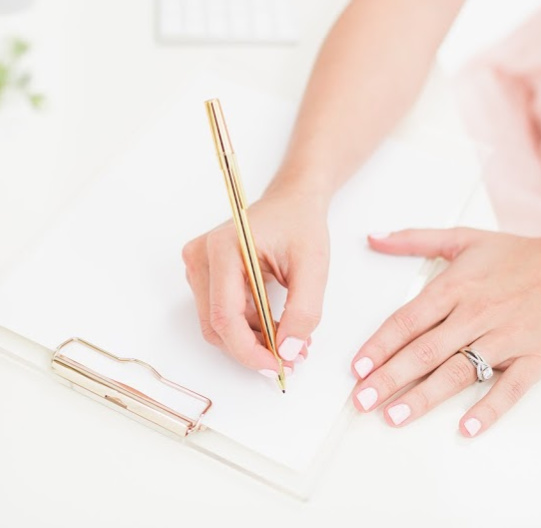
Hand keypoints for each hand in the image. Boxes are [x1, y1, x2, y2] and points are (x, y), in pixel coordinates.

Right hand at [182, 184, 329, 376]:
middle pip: (218, 325)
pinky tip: (278, 328)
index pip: (225, 316)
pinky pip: (223, 313)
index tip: (277, 365)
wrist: (292, 201)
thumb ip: (304, 311)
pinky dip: (250, 328)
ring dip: (253, 341)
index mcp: (224, 248)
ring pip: (220, 324)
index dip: (249, 350)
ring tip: (292, 342)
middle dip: (253, 349)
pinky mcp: (207, 274)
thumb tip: (288, 352)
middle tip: (291, 358)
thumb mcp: (314, 266)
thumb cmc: (300, 223)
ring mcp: (200, 266)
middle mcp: (202, 257)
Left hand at [350, 226, 540, 435]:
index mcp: (456, 287)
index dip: (379, 344)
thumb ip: (414, 239)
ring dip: (424, 397)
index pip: (408, 319)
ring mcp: (506, 338)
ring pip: (458, 372)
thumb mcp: (463, 237)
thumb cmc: (518, 255)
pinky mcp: (534, 359)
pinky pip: (509, 388)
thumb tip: (374, 236)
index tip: (357, 367)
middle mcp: (476, 314)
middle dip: (389, 377)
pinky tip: (465, 428)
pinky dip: (488, 409)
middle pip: (425, 350)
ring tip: (395, 417)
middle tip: (361, 400)